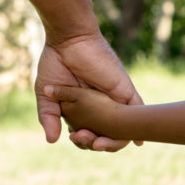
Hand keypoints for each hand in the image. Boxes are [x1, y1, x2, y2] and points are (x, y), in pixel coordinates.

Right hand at [34, 32, 142, 150]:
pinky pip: (136, 110)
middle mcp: (99, 107)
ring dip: (113, 142)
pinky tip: (138, 141)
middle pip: (104, 136)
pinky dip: (137, 127)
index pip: (87, 135)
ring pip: (121, 129)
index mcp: (82, 110)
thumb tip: (52, 141)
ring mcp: (112, 100)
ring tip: (99, 143)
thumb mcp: (46, 94)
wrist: (68, 40)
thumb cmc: (55, 63)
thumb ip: (48, 117)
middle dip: (96, 144)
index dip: (82, 142)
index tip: (74, 136)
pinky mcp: (124, 90)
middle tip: (83, 138)